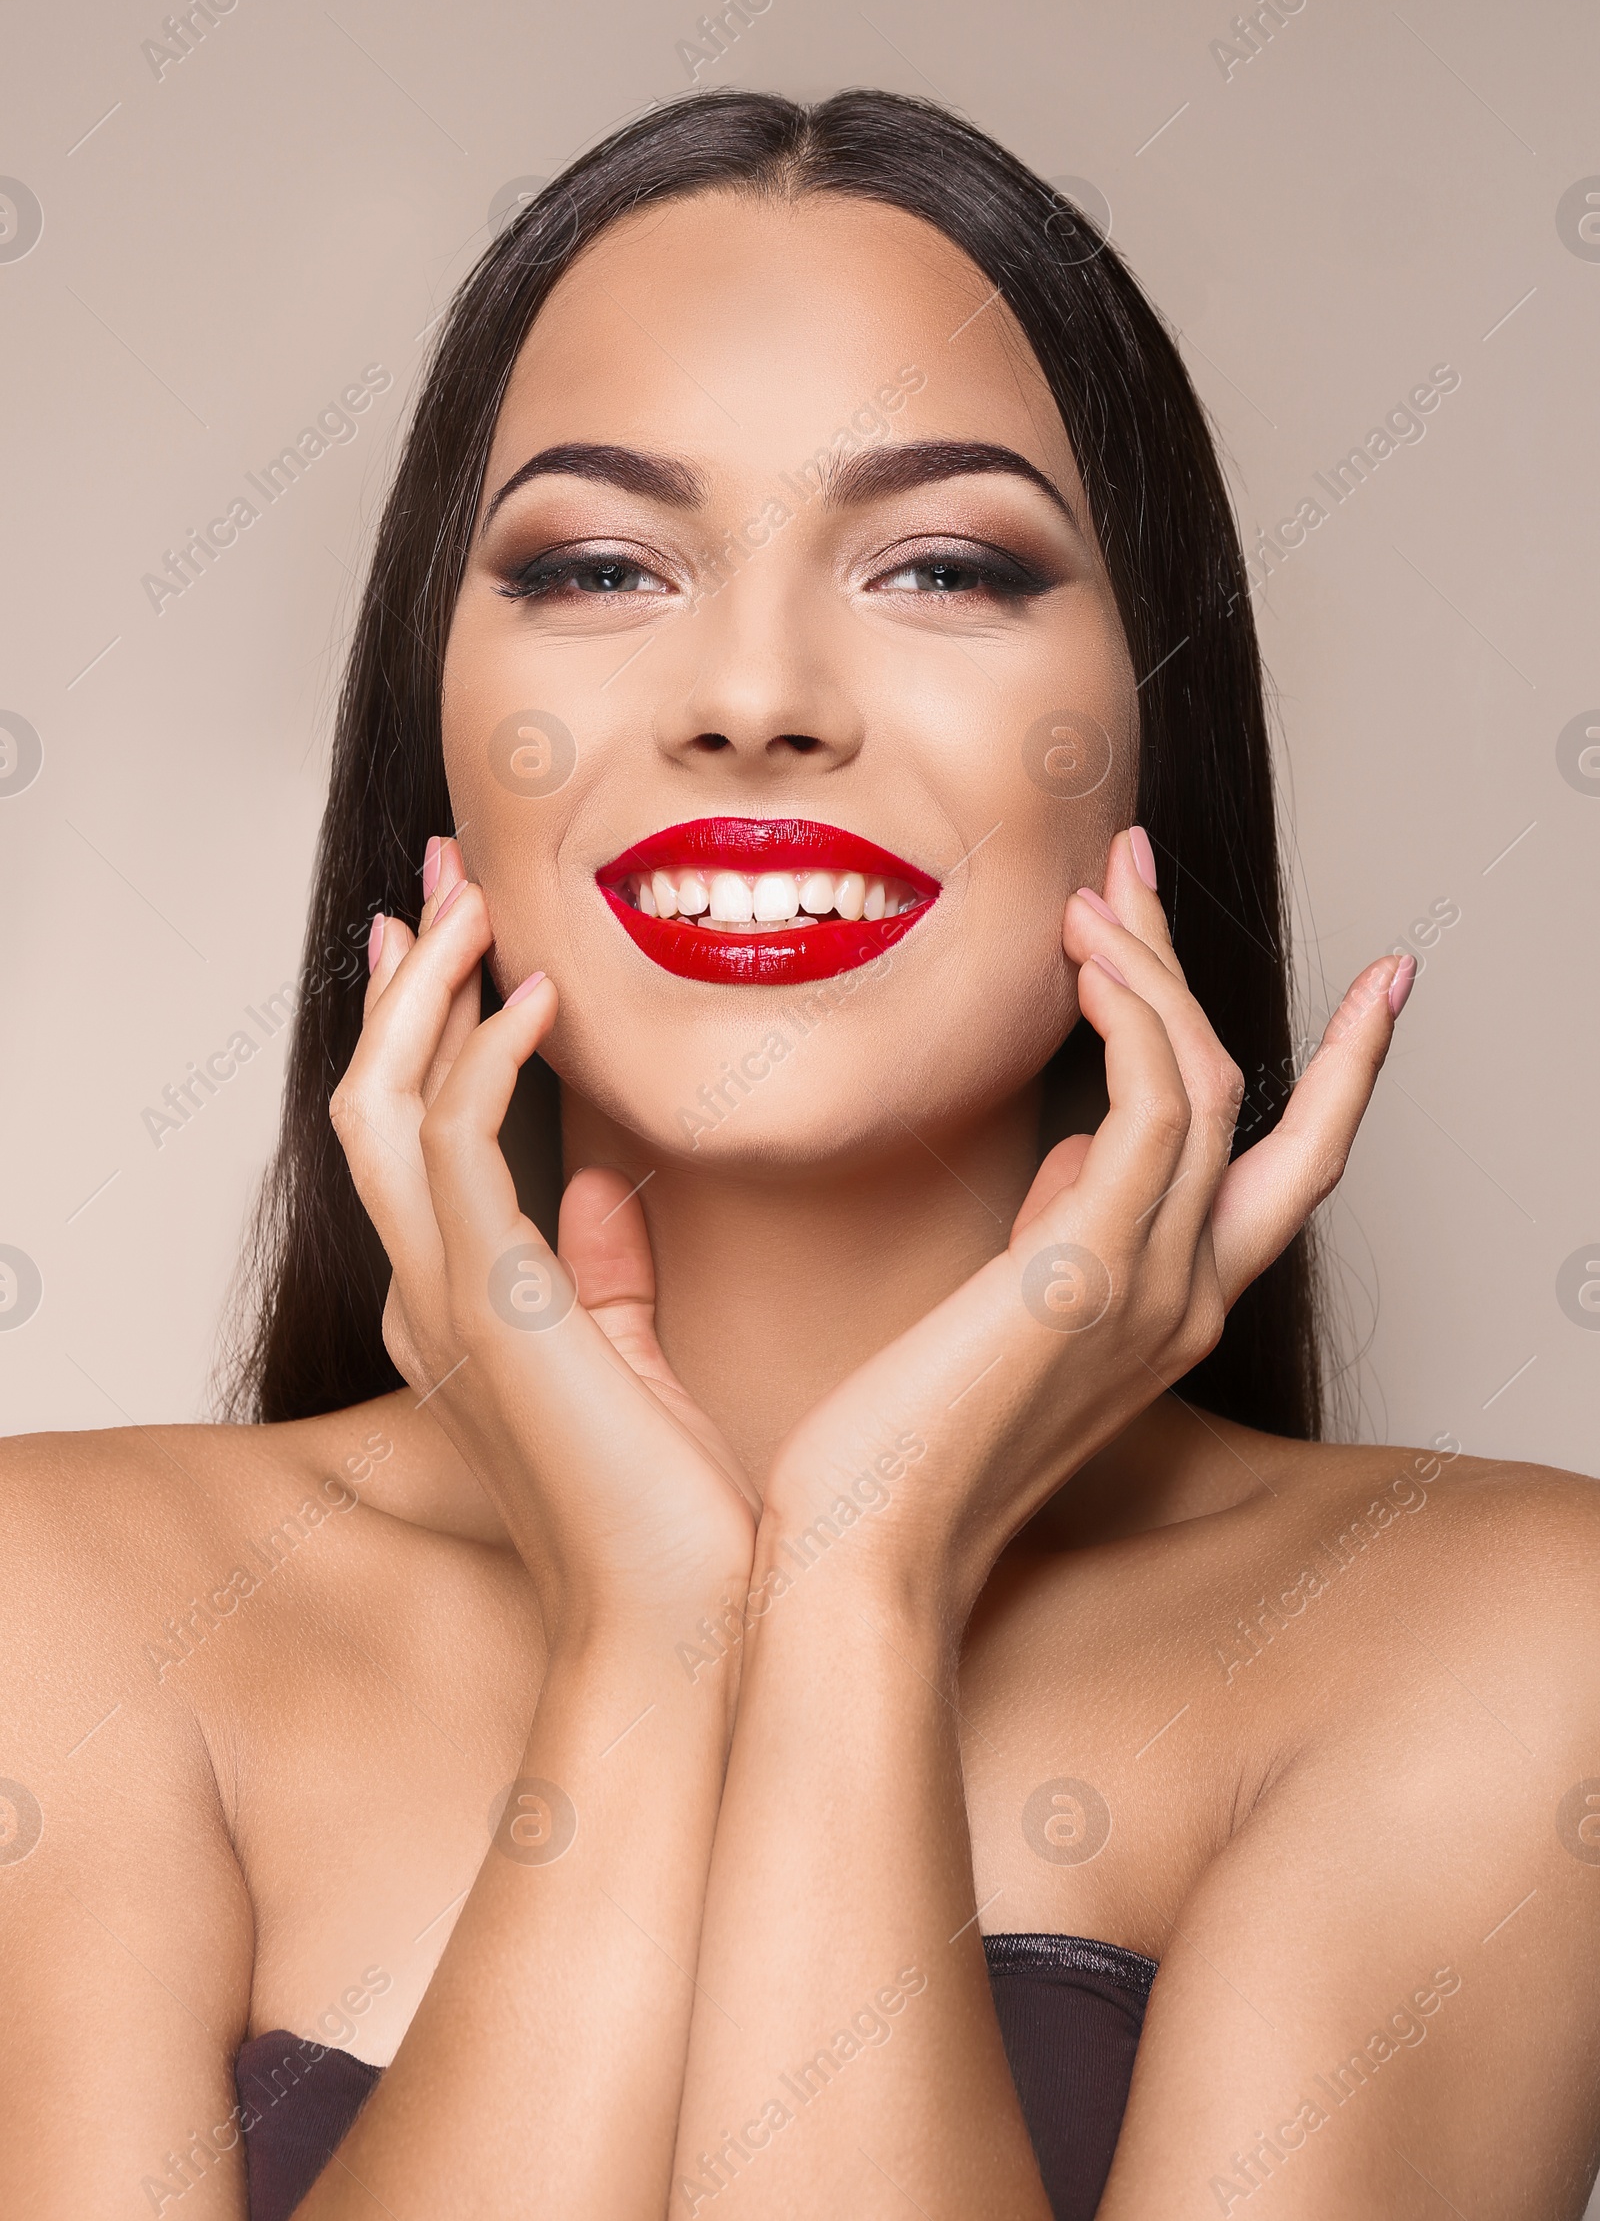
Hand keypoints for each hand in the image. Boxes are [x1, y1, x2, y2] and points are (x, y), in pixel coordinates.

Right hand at [329, 837, 757, 1646]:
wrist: (684, 1624)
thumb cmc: (672, 1511)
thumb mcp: (631, 1362)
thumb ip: (603, 1271)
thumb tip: (606, 1180)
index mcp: (458, 1308)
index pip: (414, 1138)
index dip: (428, 1030)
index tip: (466, 944)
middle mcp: (427, 1295)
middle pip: (373, 1098)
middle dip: (406, 979)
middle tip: (445, 876)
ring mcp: (444, 1300)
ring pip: (385, 1103)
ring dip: (428, 989)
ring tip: (479, 899)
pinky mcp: (490, 1303)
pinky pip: (456, 1148)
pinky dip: (489, 1060)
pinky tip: (546, 996)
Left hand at [762, 826, 1410, 1627]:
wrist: (865, 1552)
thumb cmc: (903, 1446)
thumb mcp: (1010, 1317)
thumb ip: (1063, 1228)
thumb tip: (1076, 1144)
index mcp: (1171, 1310)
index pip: (1287, 1168)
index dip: (1341, 1070)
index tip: (1378, 978)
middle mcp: (1187, 1297)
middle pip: (1248, 1096)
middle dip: (1199, 966)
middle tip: (1134, 858)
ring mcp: (1153, 1286)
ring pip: (1206, 1081)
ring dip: (1148, 966)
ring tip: (1082, 892)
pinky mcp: (1093, 1269)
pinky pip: (1157, 1104)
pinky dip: (1134, 1013)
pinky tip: (1081, 960)